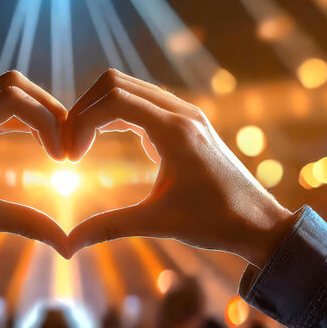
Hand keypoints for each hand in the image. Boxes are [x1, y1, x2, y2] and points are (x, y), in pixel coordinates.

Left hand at [0, 71, 70, 259]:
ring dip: (34, 109)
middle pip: (13, 85)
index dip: (47, 122)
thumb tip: (67, 246)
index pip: (14, 100)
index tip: (61, 156)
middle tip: (68, 139)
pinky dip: (19, 116)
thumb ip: (26, 223)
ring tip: (56, 139)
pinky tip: (36, 139)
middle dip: (46, 108)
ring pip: (4, 89)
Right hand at [64, 69, 294, 266]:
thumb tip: (67, 245)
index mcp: (175, 131)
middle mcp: (182, 113)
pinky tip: (107, 142)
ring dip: (100, 109)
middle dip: (84, 110)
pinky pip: (145, 101)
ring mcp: (187, 114)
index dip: (81, 122)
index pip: (114, 100)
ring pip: (130, 88)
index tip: (70, 157)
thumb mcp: (158, 223)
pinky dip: (119, 113)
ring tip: (82, 144)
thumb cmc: (215, 223)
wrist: (259, 223)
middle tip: (69, 147)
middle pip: (116, 83)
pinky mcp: (189, 122)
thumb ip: (109, 227)